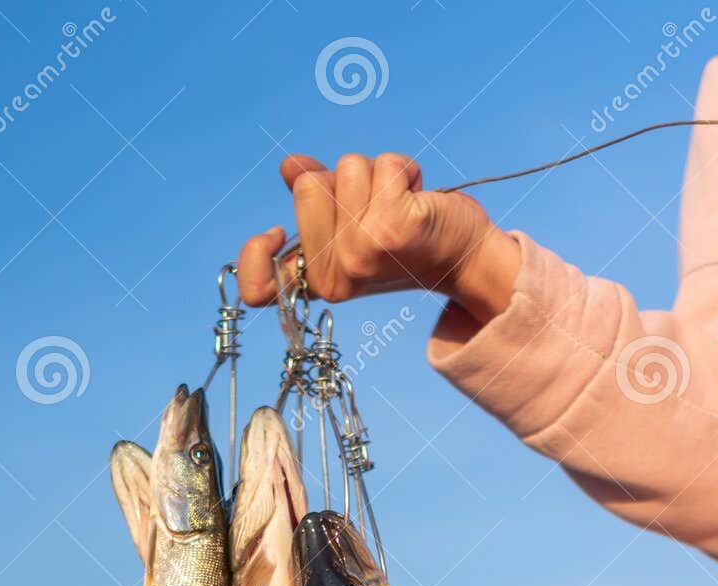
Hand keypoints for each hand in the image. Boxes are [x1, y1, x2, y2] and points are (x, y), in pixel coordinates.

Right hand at [237, 153, 518, 325]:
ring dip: (378, 173)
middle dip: (342, 181)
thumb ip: (317, 200)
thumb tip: (290, 166)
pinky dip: (403, 168)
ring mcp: (360, 254)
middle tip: (374, 209)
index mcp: (318, 281)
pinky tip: (416, 196)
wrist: (463, 259)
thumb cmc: (407, 239)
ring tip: (400, 202)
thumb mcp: (353, 224)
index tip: (275, 232)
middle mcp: (335, 276)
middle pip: (307, 186)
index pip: (258, 288)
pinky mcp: (391, 229)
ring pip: (347, 168)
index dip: (254, 254)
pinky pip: (383, 164)